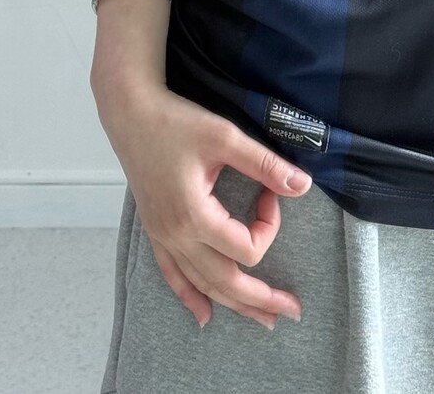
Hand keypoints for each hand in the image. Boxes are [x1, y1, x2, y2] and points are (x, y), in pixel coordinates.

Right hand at [95, 81, 310, 329]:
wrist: (131, 113)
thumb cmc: (177, 122)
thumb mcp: (226, 138)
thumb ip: (265, 165)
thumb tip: (303, 186)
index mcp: (194, 217)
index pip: (246, 247)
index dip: (269, 225)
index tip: (270, 193)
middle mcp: (176, 236)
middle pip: (225, 282)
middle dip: (261, 299)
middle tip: (294, 311)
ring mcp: (163, 237)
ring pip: (201, 285)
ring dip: (234, 304)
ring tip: (263, 319)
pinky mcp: (156, 230)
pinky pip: (173, 275)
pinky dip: (190, 297)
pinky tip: (203, 316)